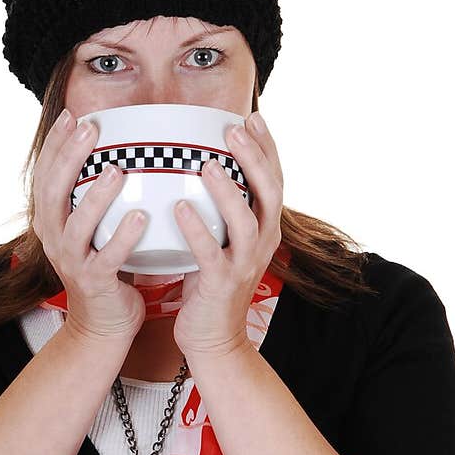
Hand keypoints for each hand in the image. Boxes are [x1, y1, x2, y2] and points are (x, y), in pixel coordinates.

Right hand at [31, 112, 146, 342]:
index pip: (45, 176)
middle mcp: (55, 239)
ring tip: (115, 170)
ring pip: (77, 225)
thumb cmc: (106, 267)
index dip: (55, 145)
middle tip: (90, 128)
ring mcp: (72, 262)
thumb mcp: (94, 228)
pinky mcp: (95, 282)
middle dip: (70, 157)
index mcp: (52, 221)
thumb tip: (123, 150)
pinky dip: (123, 237)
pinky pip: (108, 257)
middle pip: (53, 192)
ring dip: (95, 196)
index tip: (72, 115)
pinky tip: (141, 217)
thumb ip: (99, 196)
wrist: (104, 324)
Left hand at [171, 111, 283, 357]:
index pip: (274, 180)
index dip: (267, 147)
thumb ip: (216, 209)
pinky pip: (211, 253)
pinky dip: (196, 229)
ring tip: (208, 164)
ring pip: (246, 221)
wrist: (213, 339)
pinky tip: (179, 208)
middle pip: (270, 192)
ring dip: (228, 190)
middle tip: (234, 128)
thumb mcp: (221, 239)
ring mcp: (245, 264)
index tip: (253, 116)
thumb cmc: (209, 284)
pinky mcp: (222, 284)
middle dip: (254, 157)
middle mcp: (263, 242)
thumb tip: (193, 165)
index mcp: (265, 228)